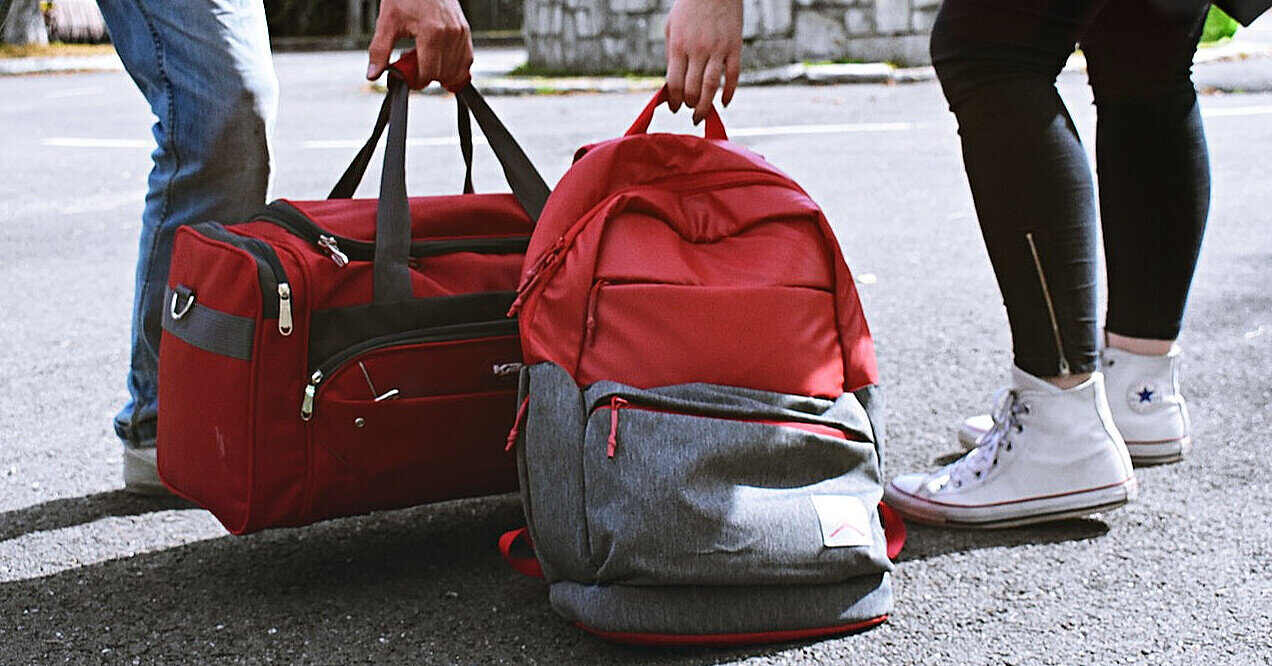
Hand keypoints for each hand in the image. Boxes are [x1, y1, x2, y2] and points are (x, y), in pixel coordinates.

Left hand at [366, 0, 473, 90]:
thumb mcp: (388, 22)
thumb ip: (379, 51)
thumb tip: (373, 73)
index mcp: (431, 33)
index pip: (428, 73)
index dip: (416, 81)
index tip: (408, 78)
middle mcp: (450, 34)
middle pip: (443, 74)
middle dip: (428, 76)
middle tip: (414, 64)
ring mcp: (461, 33)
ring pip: (457, 71)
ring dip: (442, 73)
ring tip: (427, 60)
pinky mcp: (466, 31)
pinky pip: (466, 60)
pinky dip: (455, 67)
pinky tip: (441, 61)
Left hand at [664, 0, 742, 123]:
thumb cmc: (689, 8)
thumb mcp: (671, 27)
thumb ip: (671, 54)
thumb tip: (673, 83)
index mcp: (679, 46)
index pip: (674, 83)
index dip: (674, 101)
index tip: (675, 108)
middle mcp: (698, 50)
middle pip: (693, 89)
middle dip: (690, 106)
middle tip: (690, 112)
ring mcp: (718, 49)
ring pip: (712, 87)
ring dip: (706, 106)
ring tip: (702, 115)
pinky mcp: (735, 46)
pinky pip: (733, 76)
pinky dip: (730, 93)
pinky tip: (725, 102)